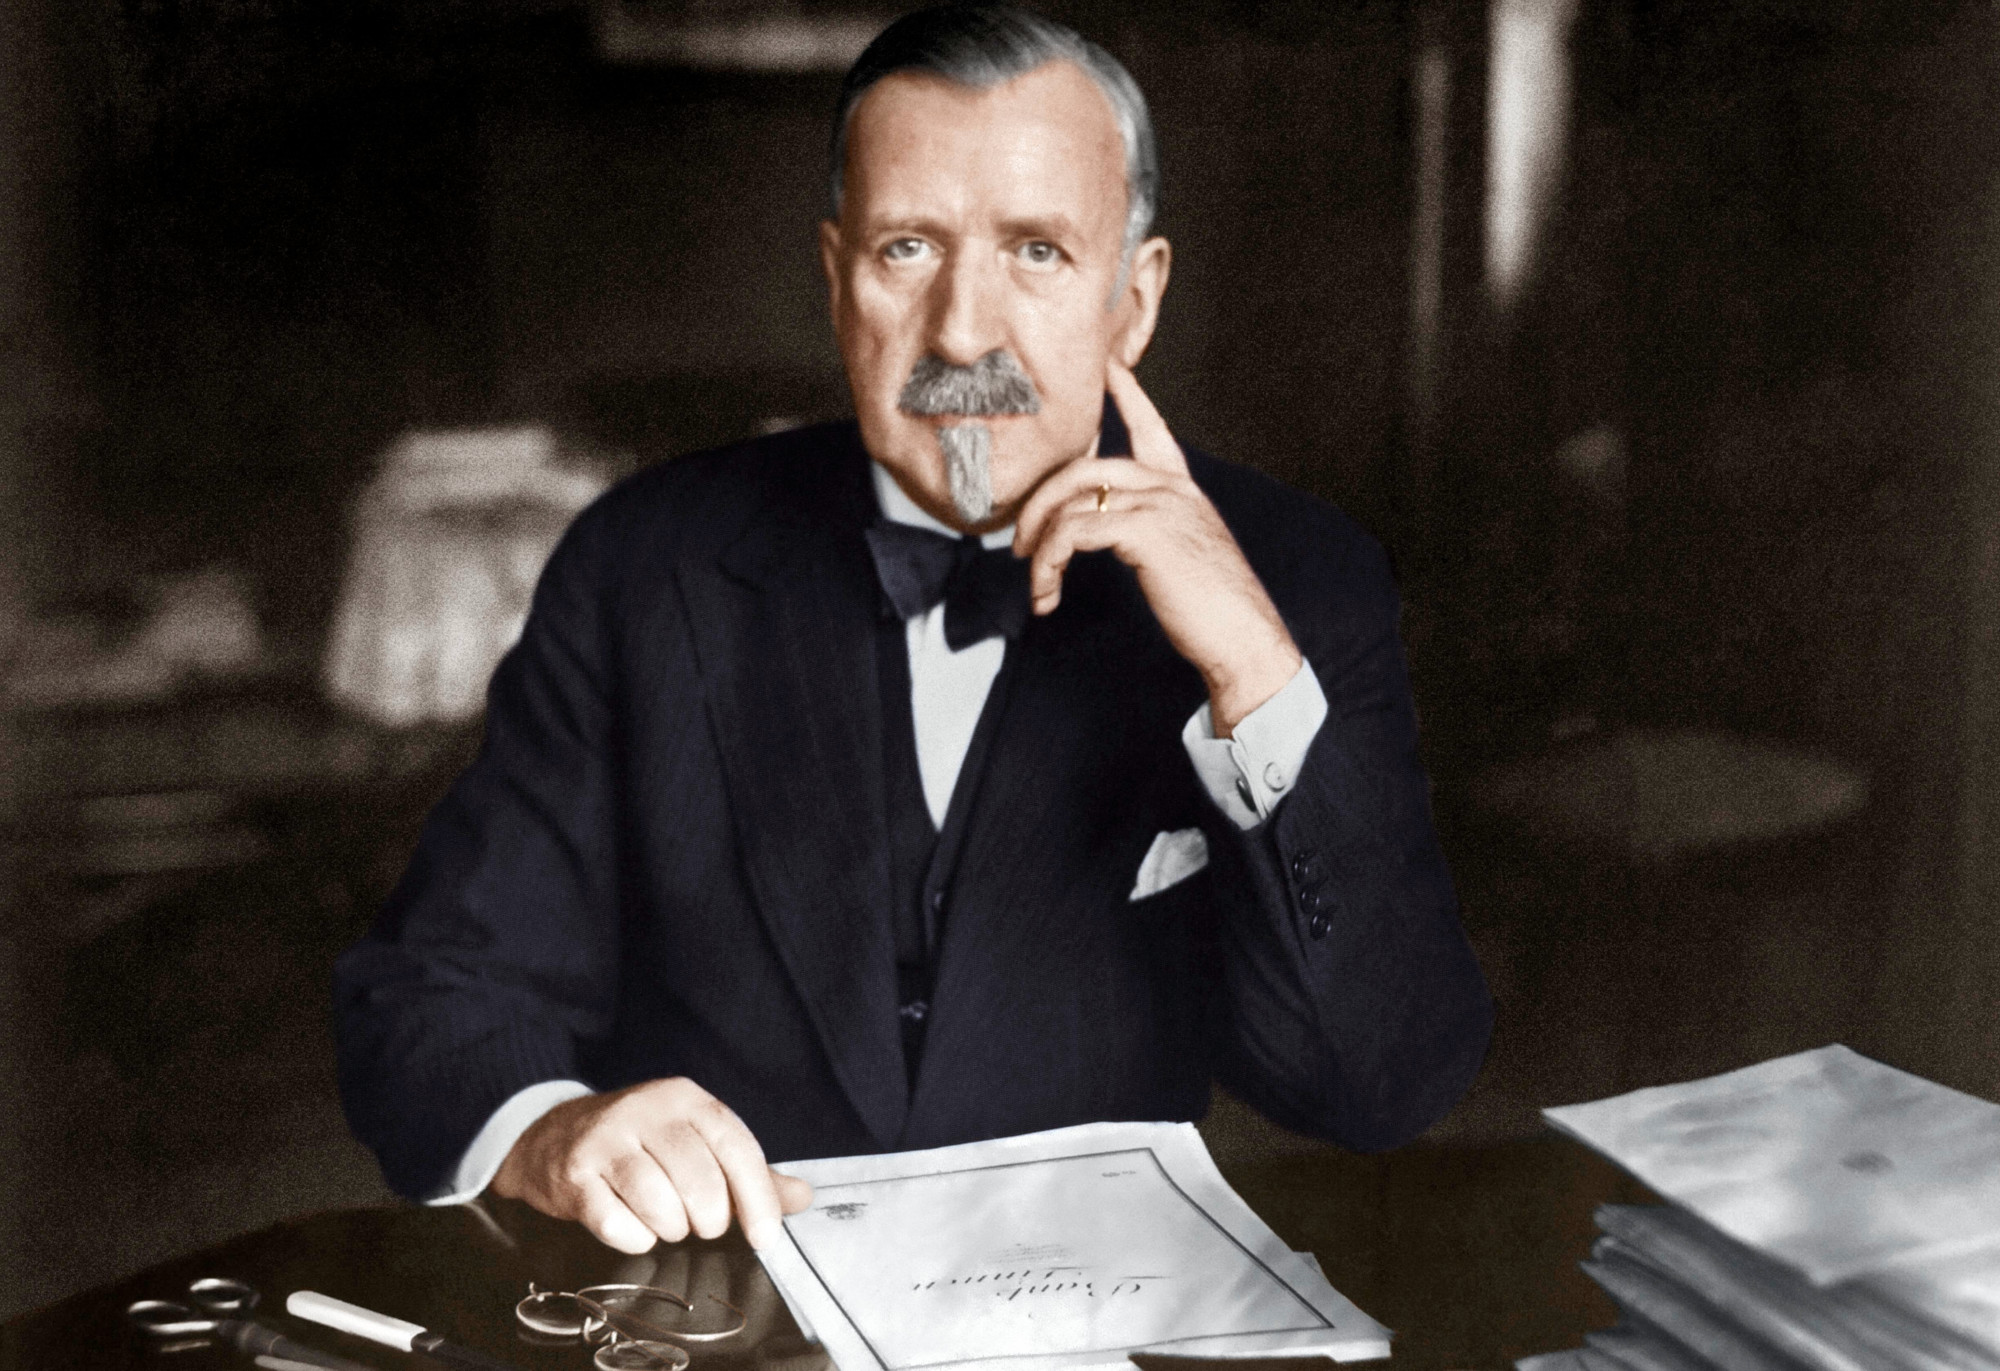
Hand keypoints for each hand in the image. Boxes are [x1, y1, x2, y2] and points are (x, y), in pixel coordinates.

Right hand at [490, 1076, 812, 1253]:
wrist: (553, 1137)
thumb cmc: (638, 1144)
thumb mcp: (695, 1142)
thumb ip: (748, 1172)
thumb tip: (801, 1197)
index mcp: (685, 1098)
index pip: (735, 1147)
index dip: (757, 1197)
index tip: (766, 1236)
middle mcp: (646, 1111)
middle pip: (700, 1182)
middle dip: (709, 1220)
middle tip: (700, 1223)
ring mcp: (606, 1140)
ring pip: (659, 1205)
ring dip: (670, 1229)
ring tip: (665, 1222)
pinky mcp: (575, 1174)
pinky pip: (617, 1224)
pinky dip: (633, 1238)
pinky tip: (631, 1225)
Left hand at [1013, 361, 1302, 734]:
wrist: (1243, 640)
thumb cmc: (1214, 612)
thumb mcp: (1184, 558)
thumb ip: (1153, 533)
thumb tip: (1109, 534)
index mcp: (1183, 491)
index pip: (1153, 429)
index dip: (1128, 396)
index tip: (1109, 367)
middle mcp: (1172, 488)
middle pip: (1086, 466)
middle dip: (1041, 501)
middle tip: (1019, 544)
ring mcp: (1160, 505)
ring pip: (1072, 502)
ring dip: (1039, 546)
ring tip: (1036, 585)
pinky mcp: (1146, 532)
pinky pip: (1073, 533)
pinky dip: (1048, 564)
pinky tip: (1048, 595)